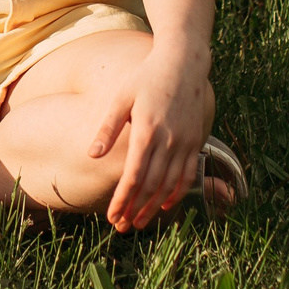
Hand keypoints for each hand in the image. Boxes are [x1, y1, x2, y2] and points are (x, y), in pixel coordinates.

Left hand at [88, 44, 212, 232]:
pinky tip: (166, 205)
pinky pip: (189, 173)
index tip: (112, 216)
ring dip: (155, 207)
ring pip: (170, 184)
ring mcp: (185, 141)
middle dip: (136, 209)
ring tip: (140, 222)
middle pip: (151, 186)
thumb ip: (108, 128)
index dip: (123, 200)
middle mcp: (168, 140)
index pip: (134, 177)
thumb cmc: (147, 78)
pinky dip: (178, 192)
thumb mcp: (122, 98)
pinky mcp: (196, 139)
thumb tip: (92, 154)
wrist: (184, 62)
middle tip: (123, 226)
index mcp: (147, 131)